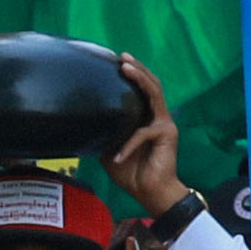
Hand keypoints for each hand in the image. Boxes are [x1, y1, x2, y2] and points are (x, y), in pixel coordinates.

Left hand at [104, 54, 187, 218]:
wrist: (149, 193)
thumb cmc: (131, 172)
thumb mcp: (110, 149)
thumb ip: (104, 132)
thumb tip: (82, 120)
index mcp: (145, 118)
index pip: (141, 89)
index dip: (132, 74)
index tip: (115, 61)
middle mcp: (157, 116)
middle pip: (151, 84)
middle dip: (137, 68)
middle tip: (121, 56)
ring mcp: (164, 124)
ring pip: (154, 94)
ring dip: (140, 79)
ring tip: (126, 68)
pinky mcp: (168, 135)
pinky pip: (144, 132)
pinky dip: (129, 144)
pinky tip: (118, 156)